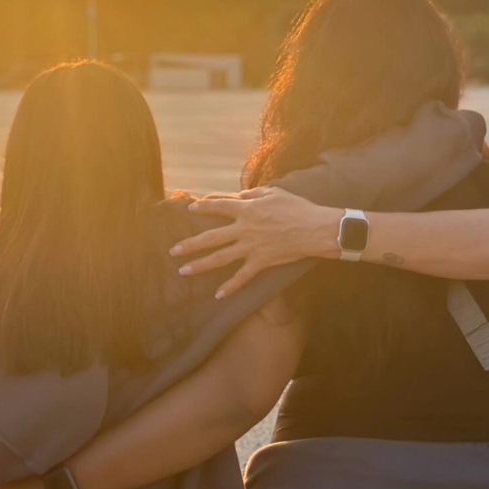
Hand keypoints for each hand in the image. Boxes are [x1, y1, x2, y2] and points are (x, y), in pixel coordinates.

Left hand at [169, 187, 340, 298]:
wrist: (314, 229)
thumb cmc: (297, 208)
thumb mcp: (274, 193)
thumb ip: (252, 195)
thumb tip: (238, 196)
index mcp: (247, 209)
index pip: (218, 207)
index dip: (203, 206)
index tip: (190, 208)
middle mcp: (244, 229)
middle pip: (211, 237)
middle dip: (190, 244)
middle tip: (173, 250)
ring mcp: (251, 247)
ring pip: (220, 258)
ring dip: (200, 265)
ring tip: (183, 271)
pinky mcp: (261, 262)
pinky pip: (242, 277)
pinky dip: (230, 287)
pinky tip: (218, 295)